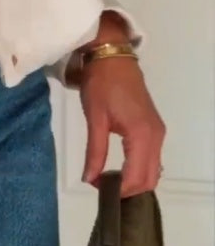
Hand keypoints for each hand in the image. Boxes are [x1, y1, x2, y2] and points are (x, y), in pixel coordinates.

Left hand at [80, 57, 165, 197]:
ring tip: (108, 180)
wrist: (112, 56)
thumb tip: (89, 179)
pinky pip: (151, 157)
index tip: (96, 188)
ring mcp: (157, 132)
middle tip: (102, 188)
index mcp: (142, 135)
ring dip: (134, 180)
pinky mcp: (154, 127)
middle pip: (150, 178)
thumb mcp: (95, 119)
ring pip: (153, 169)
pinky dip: (138, 168)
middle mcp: (156, 136)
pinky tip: (119, 167)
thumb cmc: (100, 84)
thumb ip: (95, 151)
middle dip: (128, 189)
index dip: (118, 189)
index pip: (136, 176)